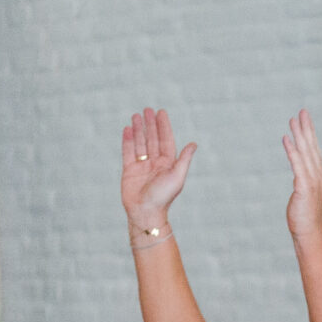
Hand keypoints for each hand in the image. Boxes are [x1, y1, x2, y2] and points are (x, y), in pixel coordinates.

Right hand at [122, 106, 196, 229]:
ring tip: (136, 115)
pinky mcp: (129, 170)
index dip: (164, 126)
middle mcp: (155, 163)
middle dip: (150, 124)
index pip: (166, 140)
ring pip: (140, 143)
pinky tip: (127, 129)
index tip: (161, 112)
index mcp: (168, 163)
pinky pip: (128, 152)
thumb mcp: (177, 177)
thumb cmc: (164, 197)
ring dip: (138, 129)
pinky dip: (128, 140)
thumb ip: (184, 159)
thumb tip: (193, 143)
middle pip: (152, 139)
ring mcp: (141, 166)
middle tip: (147, 109)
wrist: (145, 212)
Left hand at [282, 109, 321, 241]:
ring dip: (299, 135)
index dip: (310, 133)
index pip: (314, 149)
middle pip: (311, 147)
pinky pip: (297, 164)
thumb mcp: (304, 195)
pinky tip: (286, 138)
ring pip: (305, 152)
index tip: (305, 118)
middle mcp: (318, 175)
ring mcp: (312, 181)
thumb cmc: (304, 216)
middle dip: (306, 128)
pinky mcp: (304, 187)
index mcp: (318, 175)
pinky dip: (292, 150)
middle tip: (302, 111)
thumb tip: (299, 175)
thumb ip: (302, 182)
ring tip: (293, 120)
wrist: (308, 233)